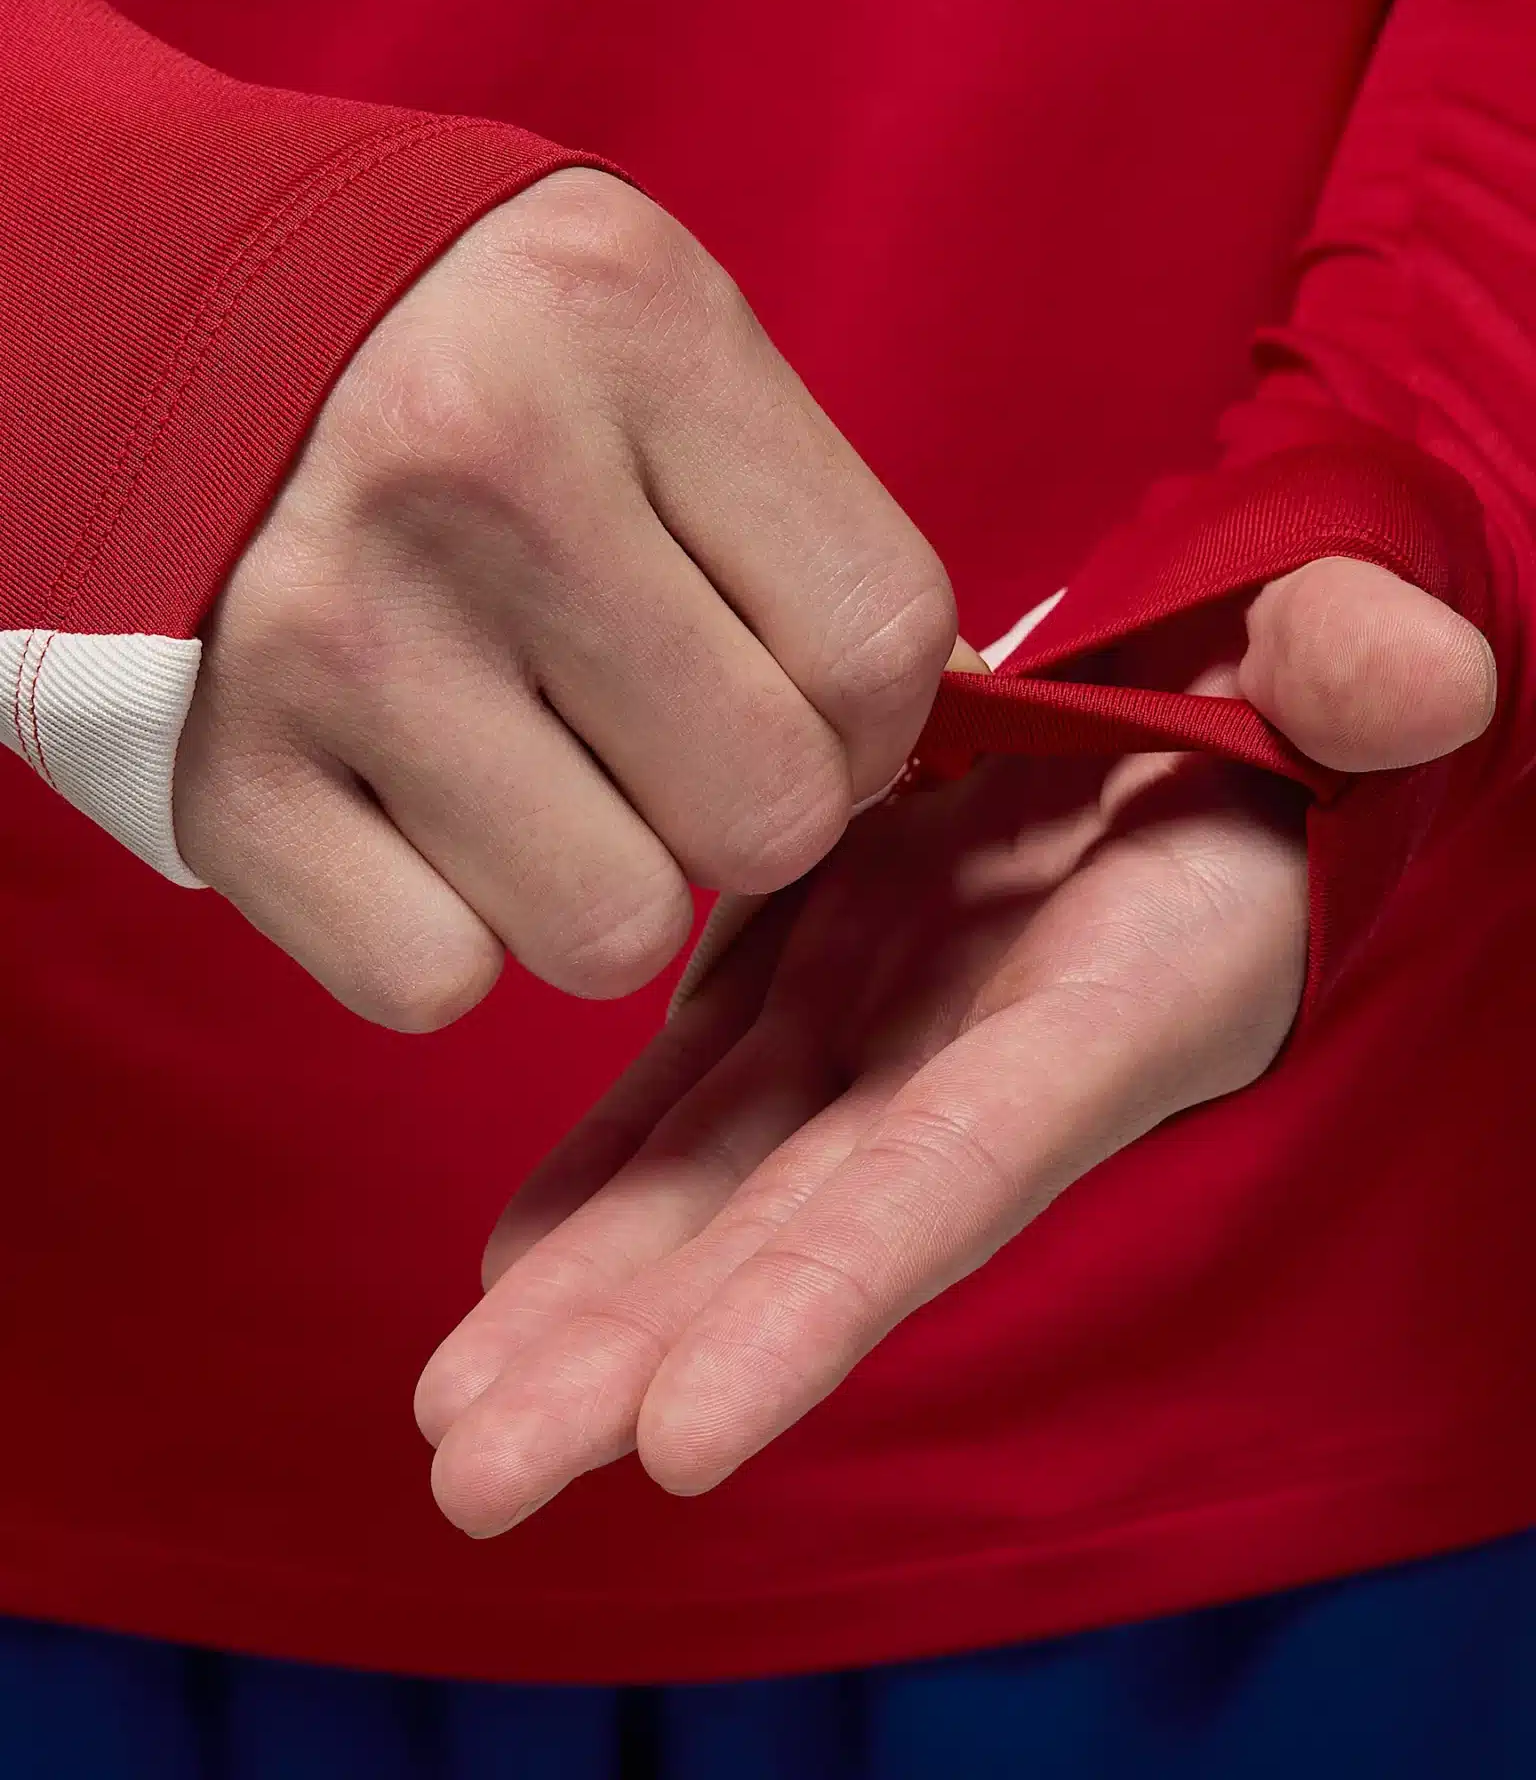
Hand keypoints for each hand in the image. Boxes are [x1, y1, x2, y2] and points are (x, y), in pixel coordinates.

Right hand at [172, 169, 953, 1027]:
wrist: (140, 330)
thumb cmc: (448, 358)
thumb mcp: (639, 338)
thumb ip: (794, 515)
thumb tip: (957, 714)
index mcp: (624, 325)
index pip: (882, 638)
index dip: (884, 723)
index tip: (811, 704)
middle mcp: (477, 472)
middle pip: (767, 815)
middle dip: (745, 815)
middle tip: (658, 738)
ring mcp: (334, 635)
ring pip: (611, 934)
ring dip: (598, 885)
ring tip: (521, 761)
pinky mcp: (222, 776)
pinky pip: (436, 983)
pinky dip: (448, 933)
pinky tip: (407, 810)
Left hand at [414, 554, 1492, 1534]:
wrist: (1202, 710)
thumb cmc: (1286, 695)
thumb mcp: (1333, 660)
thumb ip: (1360, 674)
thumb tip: (1414, 678)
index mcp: (1112, 995)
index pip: (959, 1166)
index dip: (828, 1296)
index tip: (679, 1437)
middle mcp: (983, 1048)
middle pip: (805, 1227)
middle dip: (644, 1356)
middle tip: (480, 1476)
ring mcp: (889, 1018)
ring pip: (723, 1179)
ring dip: (589, 1302)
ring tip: (460, 1413)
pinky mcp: (816, 971)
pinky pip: (696, 1091)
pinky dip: (602, 1177)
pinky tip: (509, 1265)